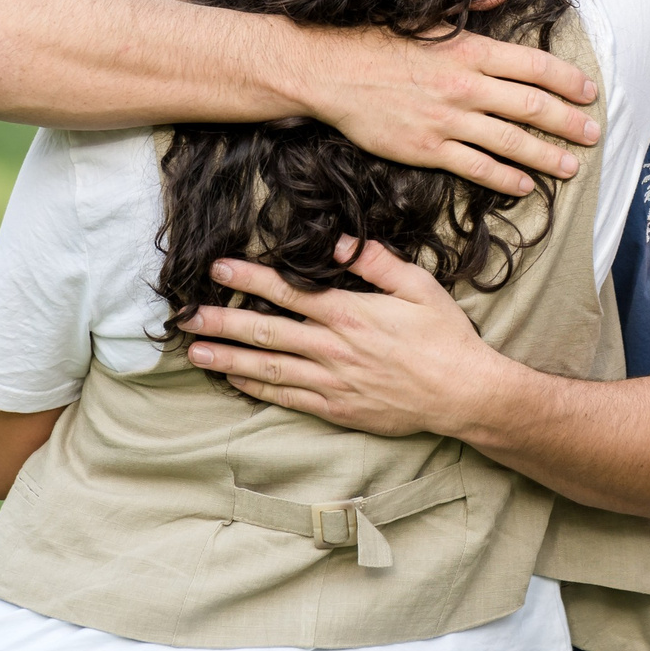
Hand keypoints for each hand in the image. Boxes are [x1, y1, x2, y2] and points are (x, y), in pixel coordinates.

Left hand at [186, 239, 513, 438]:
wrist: (464, 394)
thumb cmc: (445, 337)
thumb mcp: (419, 286)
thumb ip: (376, 262)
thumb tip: (337, 242)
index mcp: (350, 313)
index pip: (287, 292)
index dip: (248, 280)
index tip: (217, 270)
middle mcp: (333, 348)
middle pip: (265, 332)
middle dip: (221, 323)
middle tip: (185, 317)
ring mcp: (332, 382)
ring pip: (268, 369)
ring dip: (228, 360)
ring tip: (194, 353)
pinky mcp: (336, 409)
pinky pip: (287, 398)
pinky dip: (257, 389)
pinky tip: (234, 382)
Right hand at [298, 25, 599, 197]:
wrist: (327, 71)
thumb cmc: (374, 39)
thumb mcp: (425, 14)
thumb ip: (470, 3)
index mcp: (468, 49)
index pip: (532, 65)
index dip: (567, 80)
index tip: (589, 91)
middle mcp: (465, 86)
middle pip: (531, 106)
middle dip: (568, 122)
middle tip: (594, 132)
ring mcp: (447, 121)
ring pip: (511, 142)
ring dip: (546, 156)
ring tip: (571, 166)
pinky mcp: (427, 149)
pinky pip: (476, 167)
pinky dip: (505, 177)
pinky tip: (525, 184)